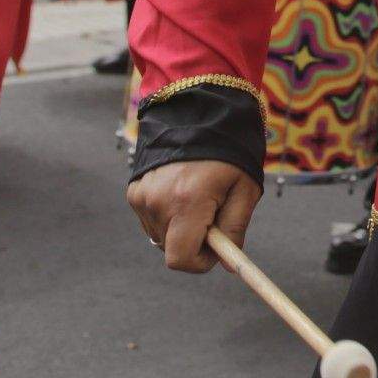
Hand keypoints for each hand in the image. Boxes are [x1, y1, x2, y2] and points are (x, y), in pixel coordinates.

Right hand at [128, 159, 261, 272]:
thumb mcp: (244, 188)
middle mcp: (158, 201)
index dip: (201, 262)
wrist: (197, 114)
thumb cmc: (228, 152)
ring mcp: (142, 196)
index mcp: (187, 202)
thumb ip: (235, 228)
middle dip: (194, 242)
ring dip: (179, 227)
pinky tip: (180, 191)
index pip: (181, 259)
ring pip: (161, 236)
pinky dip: (167, 214)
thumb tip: (228, 264)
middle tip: (212, 215)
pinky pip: (151, 219)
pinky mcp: (134, 190)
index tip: (216, 246)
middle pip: (171, 249)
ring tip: (197, 196)